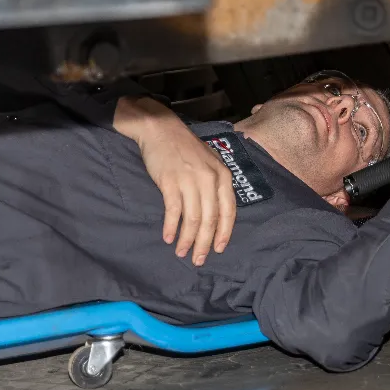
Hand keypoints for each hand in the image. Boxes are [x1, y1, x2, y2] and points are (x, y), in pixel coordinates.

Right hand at [114, 97, 235, 264]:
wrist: (161, 129)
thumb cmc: (186, 148)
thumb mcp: (210, 162)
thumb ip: (216, 185)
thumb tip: (216, 216)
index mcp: (223, 175)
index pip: (228, 211)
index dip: (224, 233)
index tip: (218, 249)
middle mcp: (209, 179)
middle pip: (210, 219)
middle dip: (205, 243)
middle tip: (199, 260)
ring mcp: (190, 180)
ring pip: (192, 219)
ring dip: (187, 239)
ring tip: (182, 253)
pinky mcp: (170, 182)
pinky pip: (173, 211)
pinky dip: (171, 227)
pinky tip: (168, 238)